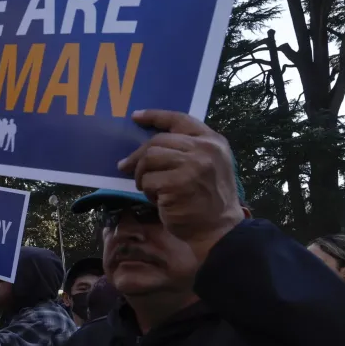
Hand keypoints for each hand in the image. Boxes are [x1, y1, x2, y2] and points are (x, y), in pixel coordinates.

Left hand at [118, 110, 244, 259]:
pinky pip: (147, 181)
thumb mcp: (209, 165)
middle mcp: (204, 149)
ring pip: (149, 159)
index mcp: (213, 141)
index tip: (136, 117)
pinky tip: (157, 199)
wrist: (219, 228)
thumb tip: (149, 145)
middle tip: (125, 167)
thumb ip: (188, 150)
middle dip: (138, 155)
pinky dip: (146, 191)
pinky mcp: (177, 184)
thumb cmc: (209, 199)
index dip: (155, 116)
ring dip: (141, 174)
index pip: (179, 119)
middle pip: (158, 141)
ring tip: (148, 187)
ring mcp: (192, 166)